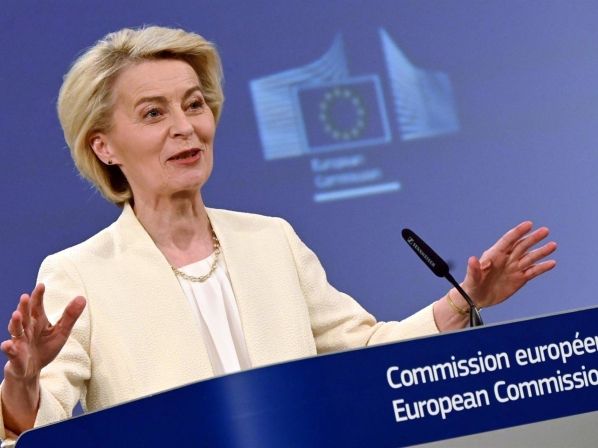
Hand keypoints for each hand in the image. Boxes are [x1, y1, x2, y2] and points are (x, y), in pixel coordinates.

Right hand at [0, 283, 85, 432]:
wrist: (31, 371)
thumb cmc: (45, 348)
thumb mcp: (61, 332)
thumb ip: (70, 316)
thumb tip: (82, 297)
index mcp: (38, 322)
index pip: (37, 307)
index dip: (38, 296)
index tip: (41, 285)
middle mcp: (27, 330)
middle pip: (25, 316)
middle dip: (24, 307)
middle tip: (25, 296)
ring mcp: (20, 343)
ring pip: (16, 331)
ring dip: (15, 323)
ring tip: (16, 314)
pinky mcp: (16, 357)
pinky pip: (11, 353)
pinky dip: (9, 349)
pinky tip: (8, 345)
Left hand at [461, 221, 556, 308]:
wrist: (477, 299)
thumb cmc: (472, 286)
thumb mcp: (471, 278)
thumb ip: (474, 269)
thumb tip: (472, 259)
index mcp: (494, 255)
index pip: (508, 240)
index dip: (518, 232)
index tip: (529, 224)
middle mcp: (506, 259)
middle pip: (522, 246)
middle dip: (533, 238)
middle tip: (545, 230)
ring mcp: (514, 268)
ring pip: (530, 257)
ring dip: (541, 251)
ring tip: (553, 245)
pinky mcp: (520, 279)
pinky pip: (533, 271)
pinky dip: (542, 267)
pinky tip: (552, 263)